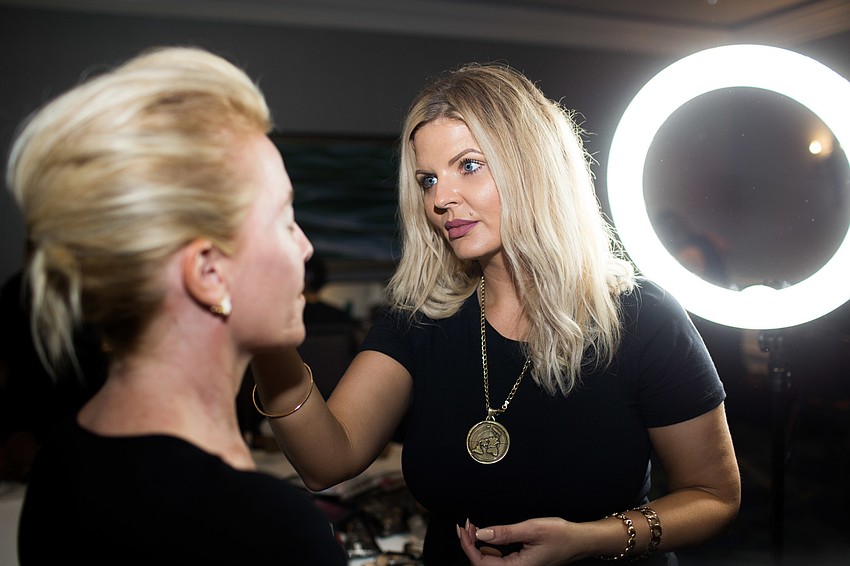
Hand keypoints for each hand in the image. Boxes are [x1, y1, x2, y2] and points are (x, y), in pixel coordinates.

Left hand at [457, 517, 585, 565]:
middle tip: (466, 526)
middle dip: (470, 544)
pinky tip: (487, 535)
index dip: (468, 546)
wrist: (579, 540)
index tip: (463, 529)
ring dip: (478, 545)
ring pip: (489, 562)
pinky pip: (498, 559)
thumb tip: (482, 534)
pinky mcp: (520, 562)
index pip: (482, 563)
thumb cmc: (561, 535)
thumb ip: (505, 532)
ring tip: (473, 528)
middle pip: (482, 564)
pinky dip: (489, 547)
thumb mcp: (532, 529)